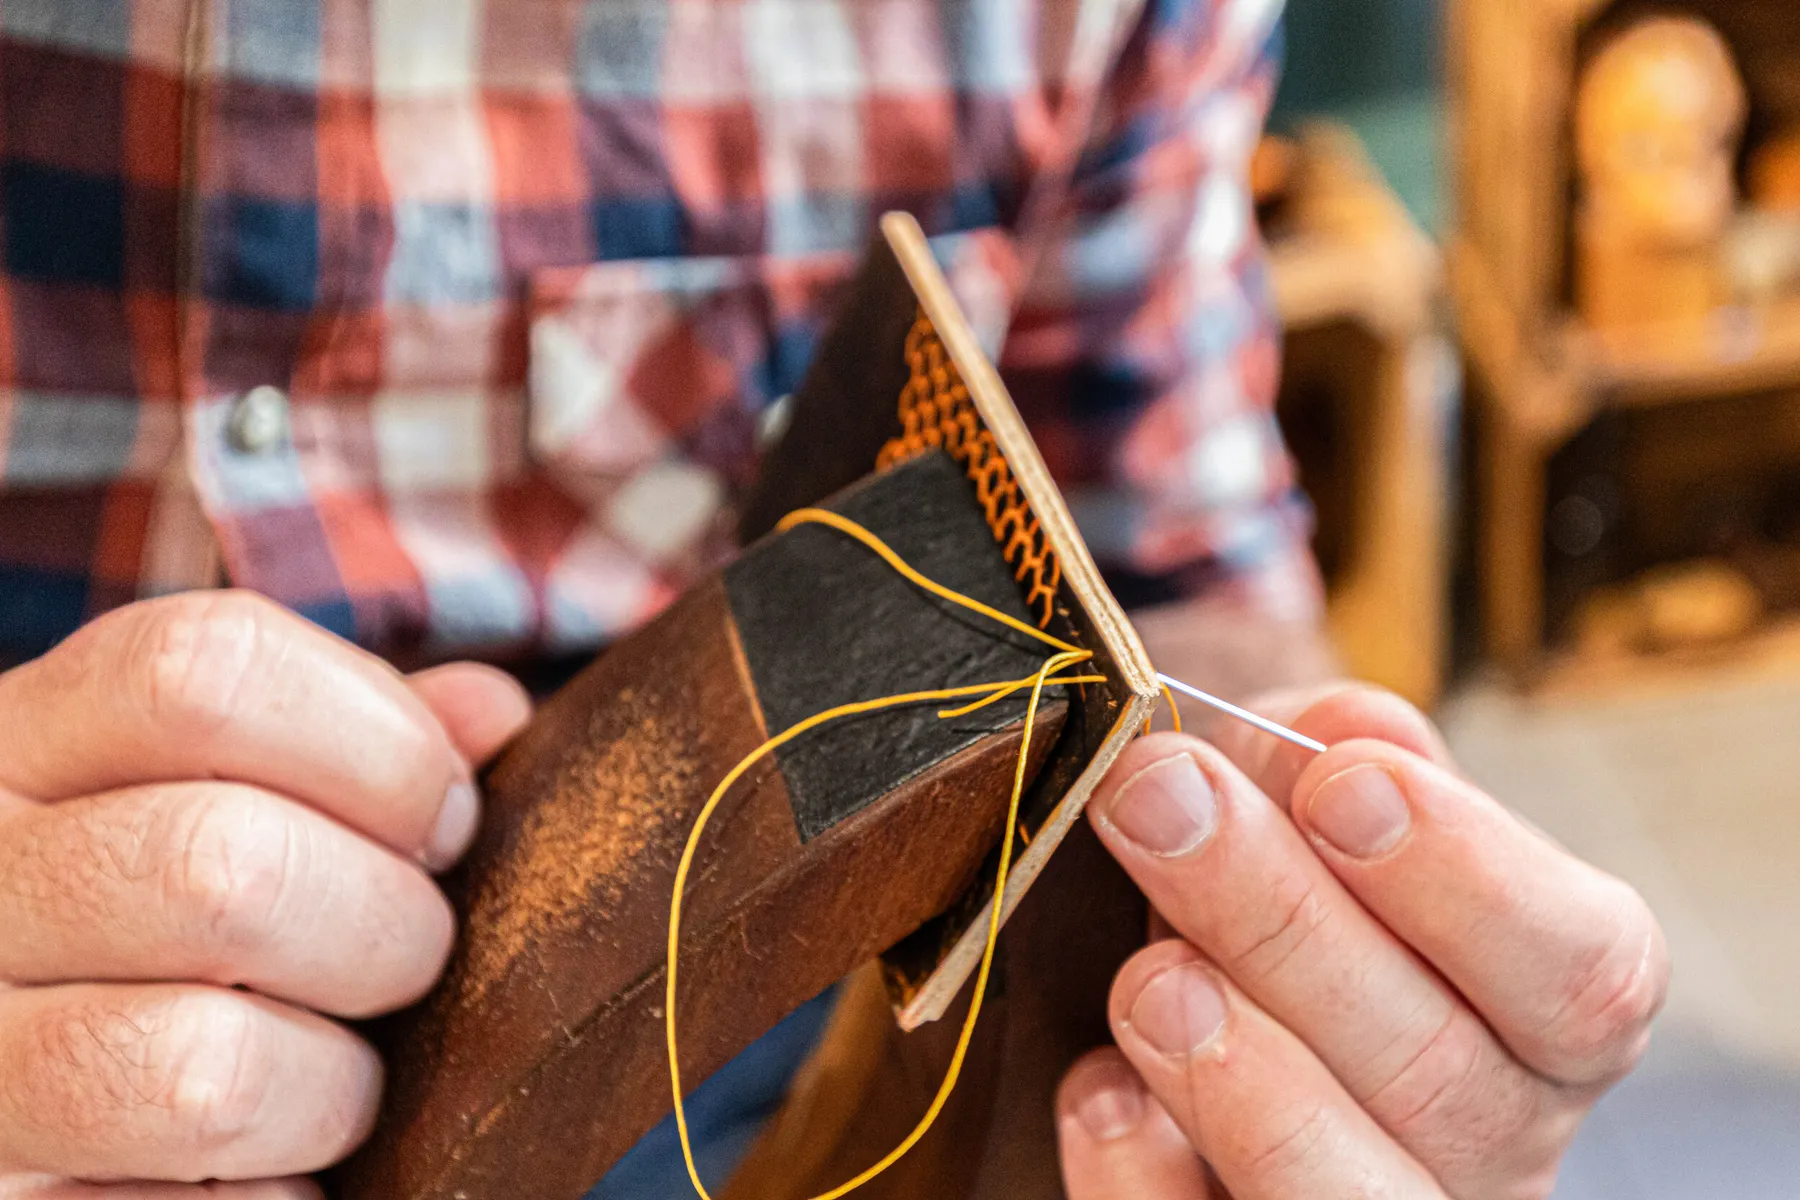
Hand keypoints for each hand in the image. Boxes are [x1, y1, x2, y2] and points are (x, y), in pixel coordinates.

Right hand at [0, 592, 530, 1197]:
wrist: (16, 1054)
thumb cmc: (154, 905)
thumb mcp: (220, 780)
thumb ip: (355, 742)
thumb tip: (492, 713)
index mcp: (29, 743)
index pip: (206, 673)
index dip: (382, 746)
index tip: (446, 821)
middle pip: (221, 867)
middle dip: (386, 927)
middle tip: (408, 959)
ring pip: (198, 1070)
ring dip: (329, 1087)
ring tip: (336, 1078)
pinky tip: (274, 1171)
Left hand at [1055, 685, 1666, 1198]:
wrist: (1197, 936)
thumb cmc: (1280, 853)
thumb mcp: (1305, 779)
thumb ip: (1332, 751)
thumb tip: (1355, 739)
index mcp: (1553, 1008)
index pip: (1584, 975)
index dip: (1466, 879)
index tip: (1338, 784)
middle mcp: (1497, 1136)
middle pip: (1441, 1075)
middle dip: (1284, 925)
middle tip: (1163, 803)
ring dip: (1241, 1081)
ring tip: (1149, 976)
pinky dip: (1141, 1174)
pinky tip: (1100, 1085)